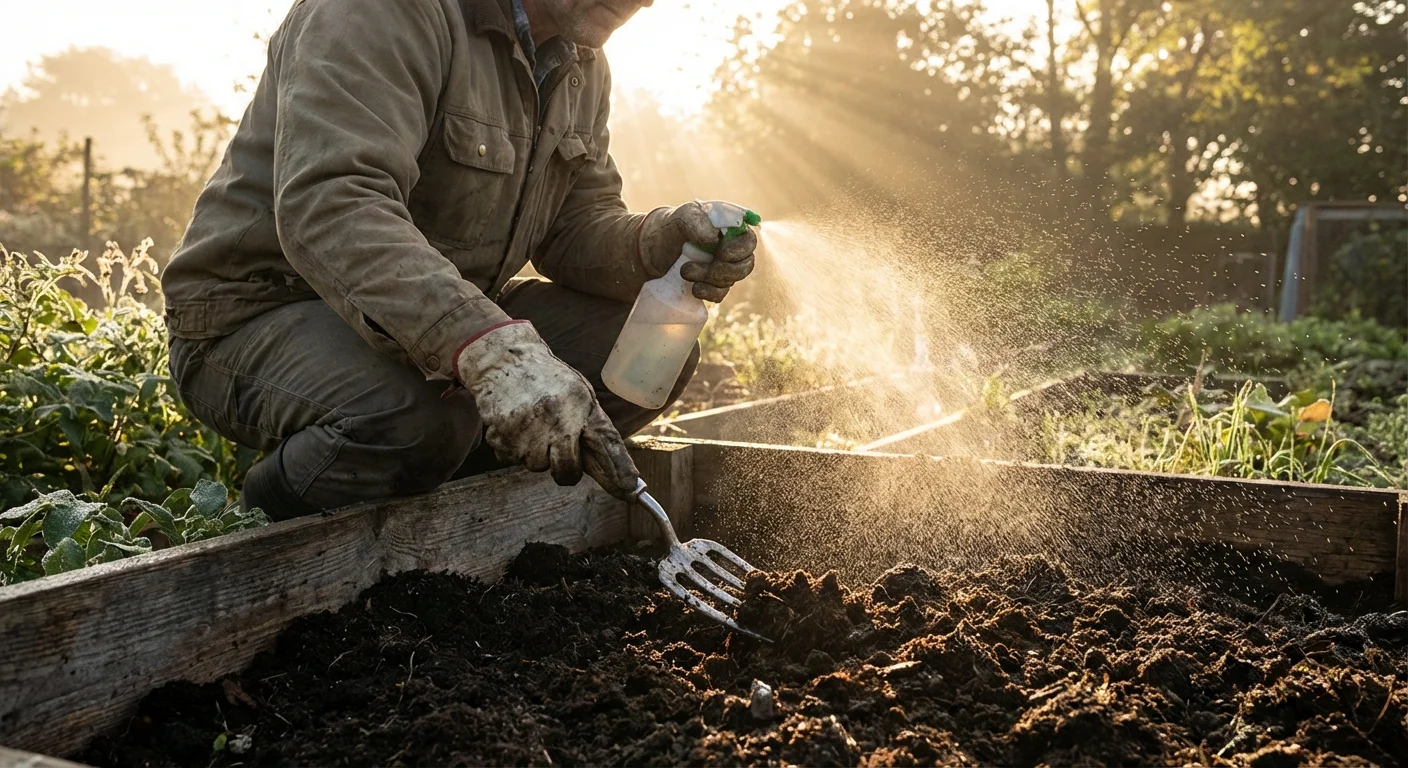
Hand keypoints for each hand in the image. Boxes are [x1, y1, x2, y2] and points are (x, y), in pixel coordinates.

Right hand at [456, 321, 640, 498]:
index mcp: (578, 406)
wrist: (501, 360)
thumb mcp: (579, 395)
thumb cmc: (547, 379)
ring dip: (537, 454)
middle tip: (559, 449)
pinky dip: (515, 449)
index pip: (604, 445)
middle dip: (567, 470)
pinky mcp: (500, 438)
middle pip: (567, 472)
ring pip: (537, 467)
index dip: (618, 472)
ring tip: (533, 425)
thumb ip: (595, 428)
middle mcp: (554, 419)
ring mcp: (525, 430)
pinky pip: (512, 460)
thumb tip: (619, 470)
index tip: (631, 491)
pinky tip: (516, 425)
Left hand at [638, 200, 757, 301]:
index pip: (748, 240)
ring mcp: (721, 267)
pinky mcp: (711, 284)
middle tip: (700, 267)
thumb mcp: (679, 219)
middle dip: (724, 270)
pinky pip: (720, 294)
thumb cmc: (667, 229)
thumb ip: (696, 221)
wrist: (648, 252)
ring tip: (685, 272)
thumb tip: (715, 239)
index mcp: (727, 228)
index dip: (741, 250)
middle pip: (745, 264)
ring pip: (731, 280)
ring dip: (710, 279)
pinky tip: (694, 289)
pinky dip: (709, 293)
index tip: (722, 254)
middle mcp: (729, 248)